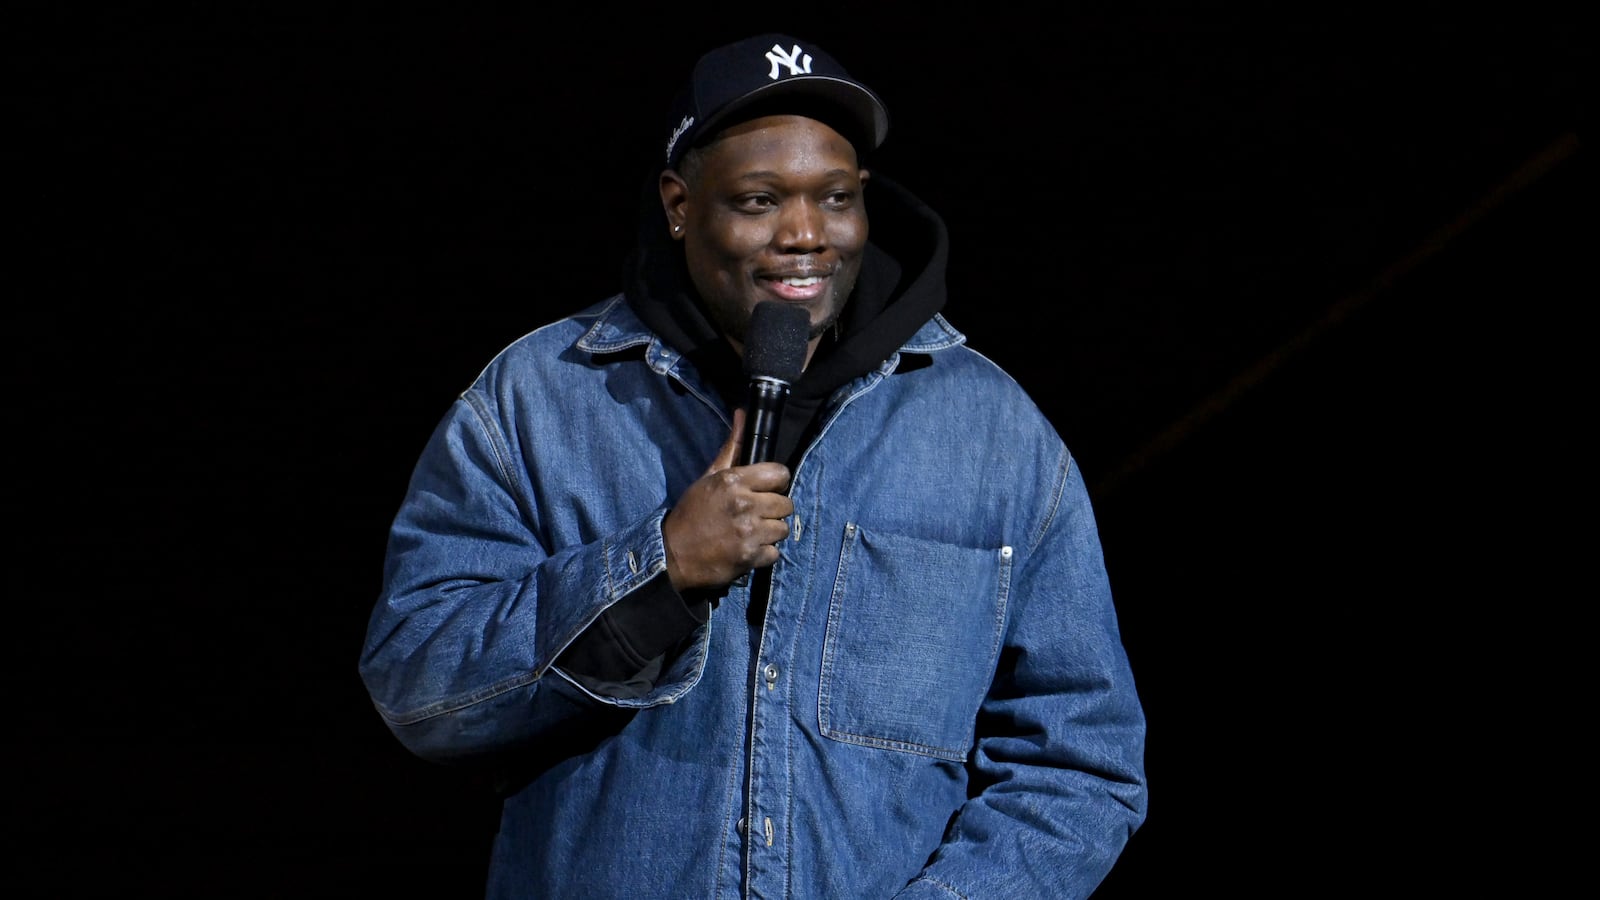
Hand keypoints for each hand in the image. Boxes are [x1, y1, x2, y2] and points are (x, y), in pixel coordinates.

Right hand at [662, 408, 793, 590]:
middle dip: (773, 509)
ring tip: (752, 533)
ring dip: (770, 532)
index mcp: (734, 481)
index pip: (780, 474)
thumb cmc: (691, 512)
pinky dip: (764, 553)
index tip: (768, 489)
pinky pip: (775, 552)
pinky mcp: (750, 557)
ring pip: (782, 529)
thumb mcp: (709, 477)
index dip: (777, 482)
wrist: (672, 554)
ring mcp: (749, 532)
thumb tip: (742, 413)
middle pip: (786, 504)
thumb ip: (731, 447)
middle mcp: (744, 504)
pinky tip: (748, 549)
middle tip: (756, 514)